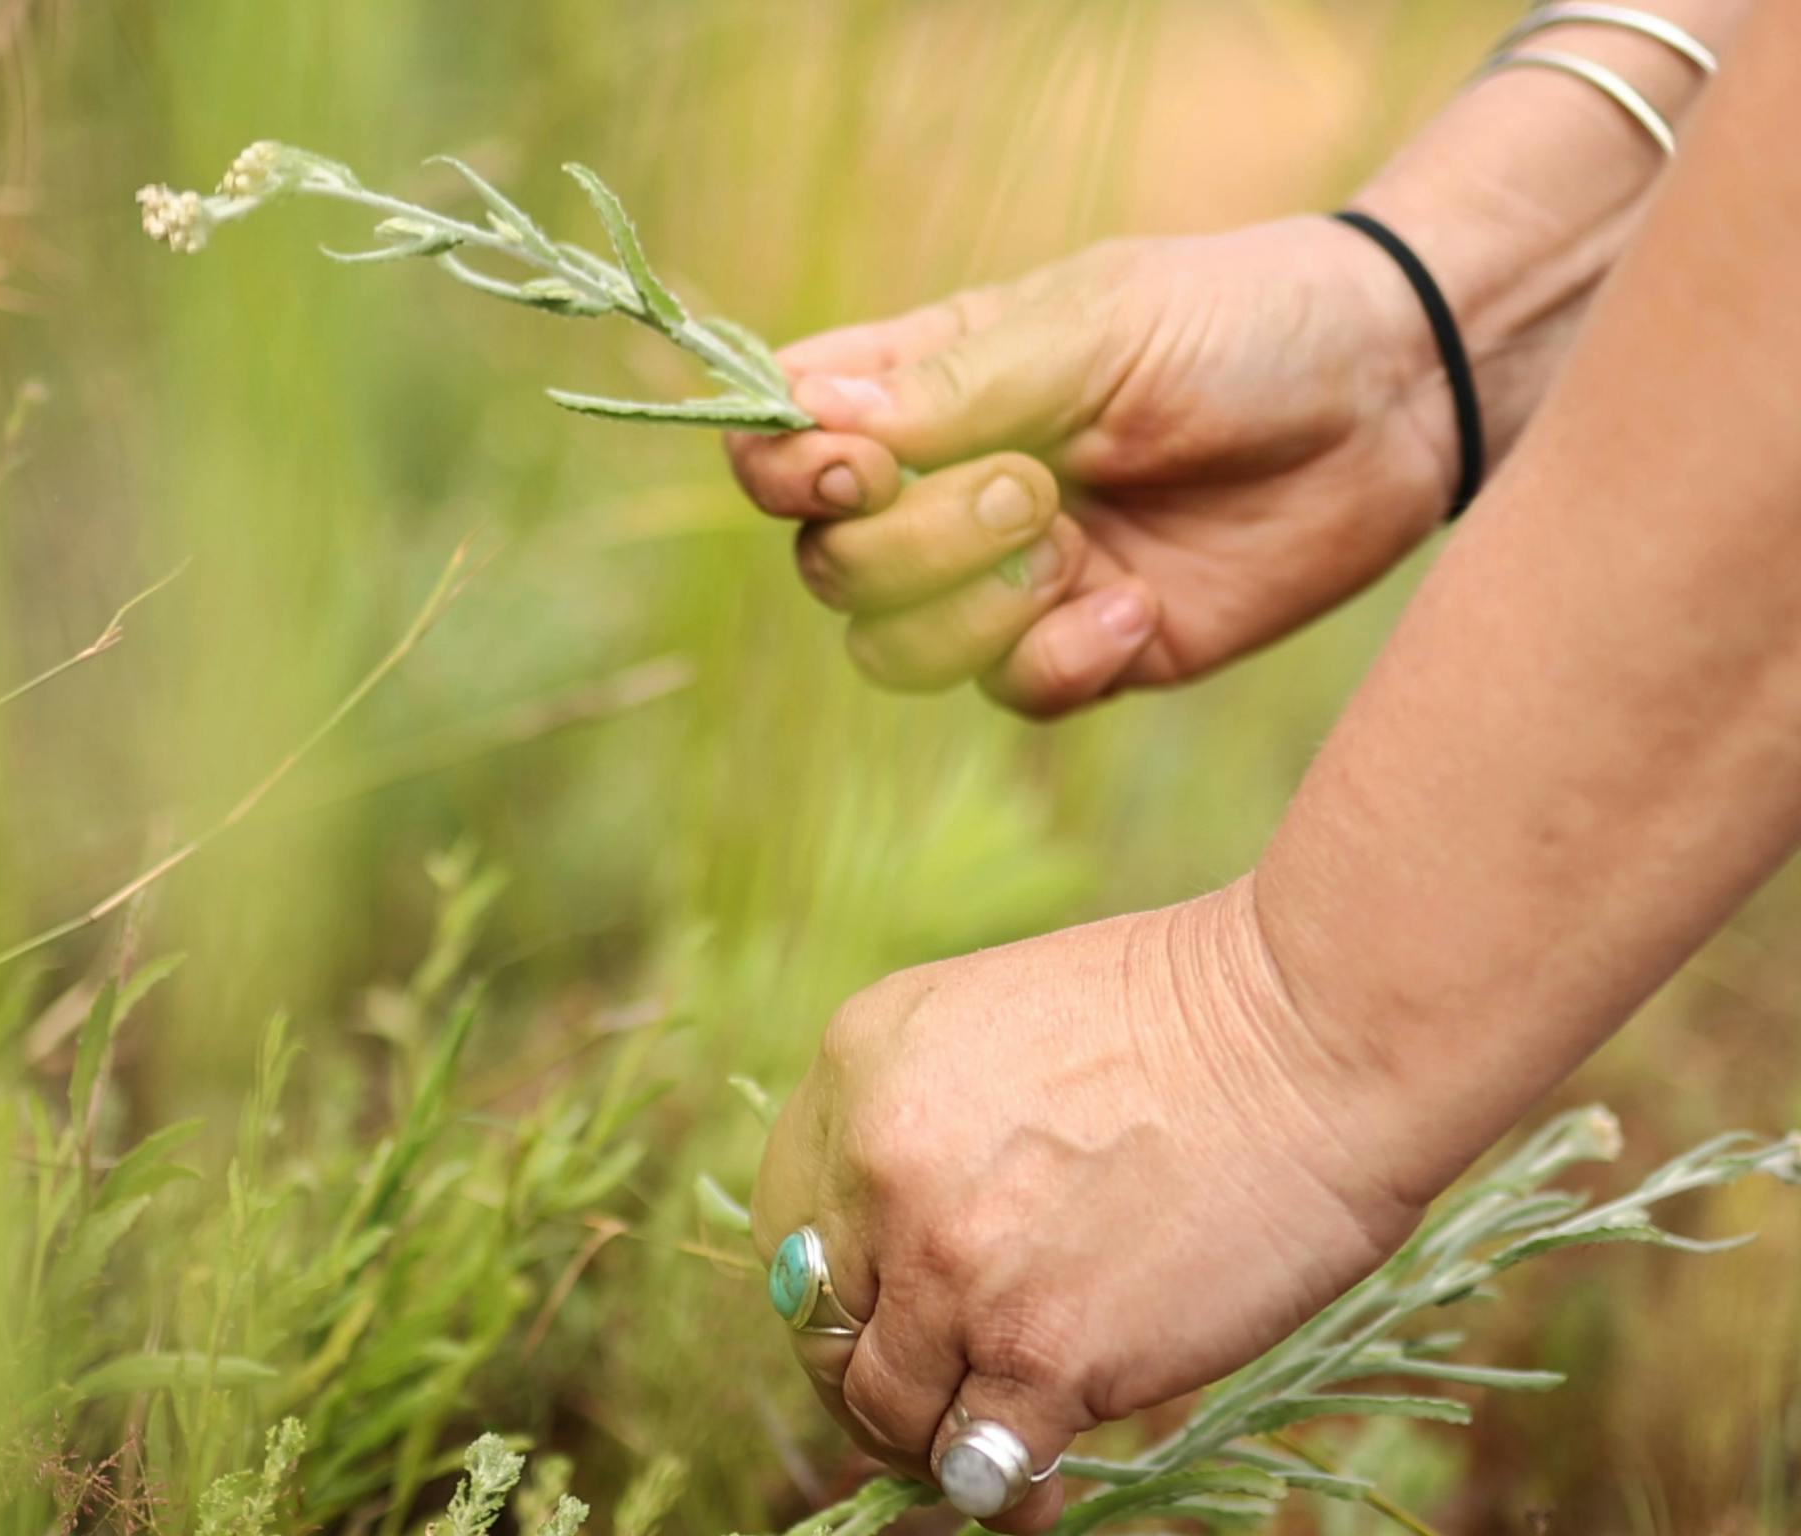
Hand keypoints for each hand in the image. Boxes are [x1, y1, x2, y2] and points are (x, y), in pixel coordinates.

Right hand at [726, 217, 1471, 716]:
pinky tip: (1137, 608)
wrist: (1395, 396)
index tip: (853, 462)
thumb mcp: (1095, 327)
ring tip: (1079, 550)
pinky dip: (1061, 660)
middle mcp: (945, 490)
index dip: (783, 470)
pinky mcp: (1087, 650)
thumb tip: (807, 419)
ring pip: (895, 652)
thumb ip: (951, 386)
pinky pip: (1012, 693)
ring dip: (975, 611)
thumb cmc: (1241, 324)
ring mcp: (1009, 580)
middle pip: (830, 565)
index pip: (780, 443)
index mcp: (923, 390)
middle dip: (914, 544)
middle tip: (1034, 488)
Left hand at [750, 880, 1424, 1530]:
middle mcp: (879, 1163)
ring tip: (982, 1452)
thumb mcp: (996, 1023)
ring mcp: (953, 1264)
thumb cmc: (1187, 1018)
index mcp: (860, 1061)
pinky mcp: (1039, 1350)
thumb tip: (898, 1254)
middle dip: (867, 1378)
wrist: (1312, 1036)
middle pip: (823, 1324)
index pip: (790, 1221)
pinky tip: (1039, 1489)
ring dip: (930, 1443)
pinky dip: (1003, 1492)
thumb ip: (926, 1121)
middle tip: (919, 1408)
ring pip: (888, 1409)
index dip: (831, 1293)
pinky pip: (980, 1463)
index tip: (872, 1326)